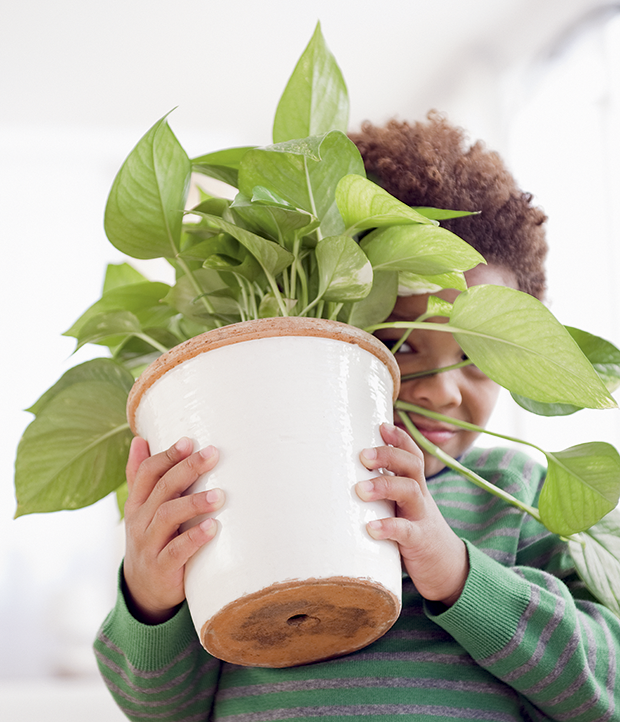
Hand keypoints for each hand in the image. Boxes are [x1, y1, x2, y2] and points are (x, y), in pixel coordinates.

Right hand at [122, 436, 223, 623]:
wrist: (144, 592)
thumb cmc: (151, 540)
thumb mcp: (143, 509)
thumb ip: (141, 477)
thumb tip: (139, 439)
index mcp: (137, 503)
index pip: (147, 473)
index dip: (167, 456)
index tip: (189, 441)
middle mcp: (139, 521)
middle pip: (161, 489)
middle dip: (187, 469)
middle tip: (212, 455)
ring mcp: (148, 545)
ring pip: (168, 517)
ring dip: (194, 503)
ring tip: (219, 495)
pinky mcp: (162, 569)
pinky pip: (176, 551)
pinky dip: (194, 538)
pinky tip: (212, 528)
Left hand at [356, 423, 467, 607]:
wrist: (447, 569)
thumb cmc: (414, 532)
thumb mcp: (403, 508)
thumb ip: (384, 492)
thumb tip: (344, 475)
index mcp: (415, 487)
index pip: (412, 455)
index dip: (400, 438)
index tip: (381, 425)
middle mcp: (420, 497)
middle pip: (411, 465)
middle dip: (388, 455)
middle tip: (362, 456)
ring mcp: (421, 518)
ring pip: (410, 491)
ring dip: (384, 486)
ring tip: (360, 490)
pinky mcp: (419, 542)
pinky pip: (407, 531)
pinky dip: (389, 527)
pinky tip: (371, 528)